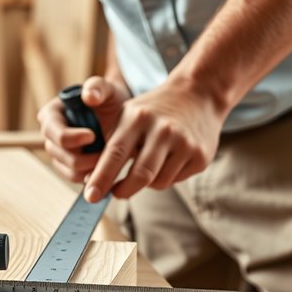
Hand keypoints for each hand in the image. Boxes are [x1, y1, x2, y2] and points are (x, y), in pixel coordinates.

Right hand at [37, 76, 130, 183]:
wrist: (117, 114)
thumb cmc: (108, 99)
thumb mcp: (106, 89)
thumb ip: (97, 86)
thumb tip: (88, 96)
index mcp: (51, 115)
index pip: (54, 132)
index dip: (71, 137)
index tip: (92, 135)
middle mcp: (50, 136)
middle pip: (60, 155)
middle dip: (84, 157)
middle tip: (107, 152)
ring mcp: (58, 153)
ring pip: (69, 170)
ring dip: (89, 168)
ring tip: (108, 158)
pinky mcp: (69, 167)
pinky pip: (76, 178)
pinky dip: (91, 176)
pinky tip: (105, 167)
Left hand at [83, 77, 227, 202]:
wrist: (198, 94)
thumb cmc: (152, 111)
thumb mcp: (127, 116)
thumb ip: (110, 146)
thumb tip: (93, 182)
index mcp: (138, 117)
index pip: (115, 153)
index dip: (101, 178)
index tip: (91, 197)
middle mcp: (163, 129)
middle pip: (140, 175)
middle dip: (124, 191)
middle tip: (115, 194)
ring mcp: (185, 142)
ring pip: (158, 182)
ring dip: (146, 183)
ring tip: (147, 166)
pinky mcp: (201, 155)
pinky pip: (175, 181)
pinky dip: (166, 177)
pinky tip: (169, 161)